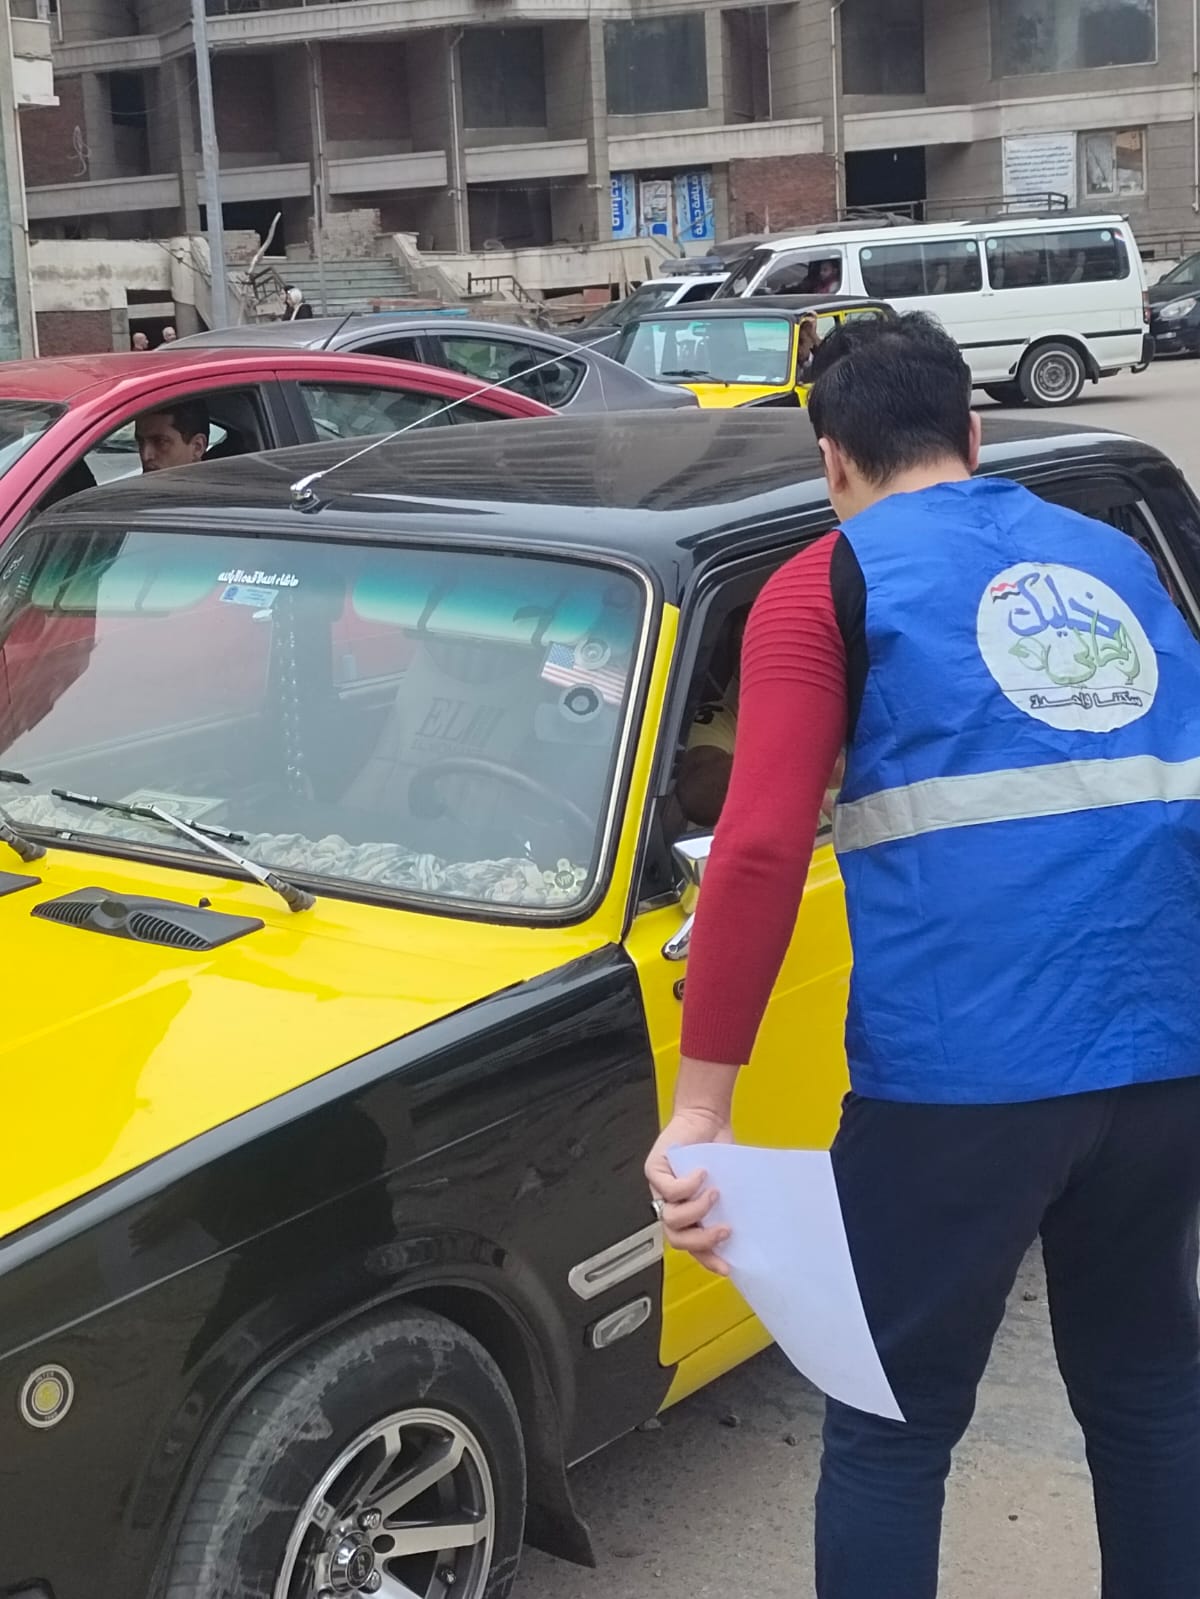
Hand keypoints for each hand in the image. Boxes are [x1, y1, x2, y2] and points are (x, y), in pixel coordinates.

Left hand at [645, 1104, 733, 1276]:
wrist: (705, 1118)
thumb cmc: (717, 1151)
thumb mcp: (728, 1185)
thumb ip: (728, 1206)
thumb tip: (749, 1231)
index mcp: (688, 1215)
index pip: (692, 1247)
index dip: (708, 1260)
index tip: (727, 1267)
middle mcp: (671, 1205)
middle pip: (677, 1239)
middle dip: (702, 1241)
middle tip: (724, 1230)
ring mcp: (660, 1190)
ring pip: (670, 1219)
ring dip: (697, 1211)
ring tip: (715, 1195)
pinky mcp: (654, 1170)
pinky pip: (669, 1190)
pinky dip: (689, 1185)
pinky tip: (703, 1173)